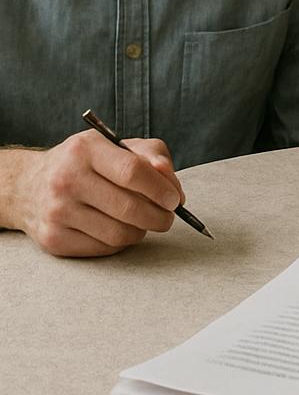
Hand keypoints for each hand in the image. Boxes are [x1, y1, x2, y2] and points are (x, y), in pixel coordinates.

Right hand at [11, 131, 183, 255]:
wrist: (28, 186)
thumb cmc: (83, 163)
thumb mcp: (114, 145)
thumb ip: (150, 157)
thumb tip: (172, 187)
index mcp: (85, 149)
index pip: (133, 172)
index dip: (160, 189)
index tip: (174, 199)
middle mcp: (66, 179)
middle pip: (128, 208)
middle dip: (158, 216)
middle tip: (167, 217)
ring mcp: (57, 212)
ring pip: (119, 234)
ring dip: (141, 231)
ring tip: (142, 221)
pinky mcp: (53, 239)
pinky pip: (103, 249)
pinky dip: (120, 242)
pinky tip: (118, 229)